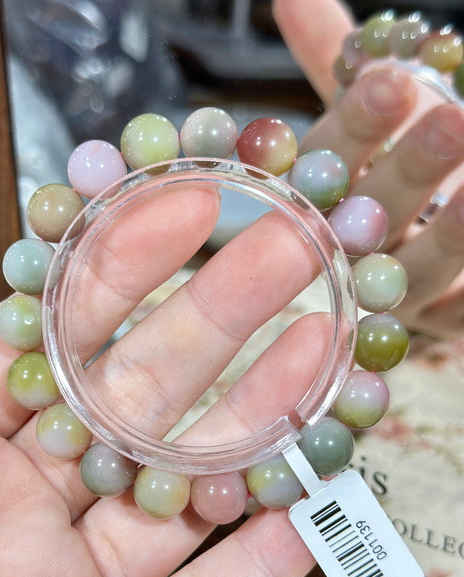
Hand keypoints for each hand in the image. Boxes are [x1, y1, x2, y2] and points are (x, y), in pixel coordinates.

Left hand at [0, 187, 324, 576]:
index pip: (51, 343)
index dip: (115, 272)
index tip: (180, 209)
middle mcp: (20, 512)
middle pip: (136, 403)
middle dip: (214, 320)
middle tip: (284, 252)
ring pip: (182, 499)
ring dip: (257, 430)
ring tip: (322, 356)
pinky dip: (258, 568)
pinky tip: (312, 507)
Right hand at [273, 0, 463, 337]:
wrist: (397, 250)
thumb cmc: (380, 174)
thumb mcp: (361, 117)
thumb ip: (333, 59)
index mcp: (323, 199)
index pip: (330, 162)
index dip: (356, 127)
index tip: (389, 80)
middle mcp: (351, 249)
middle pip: (375, 215)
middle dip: (411, 170)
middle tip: (452, 122)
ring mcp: (393, 293)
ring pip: (421, 268)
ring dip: (454, 232)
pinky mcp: (438, 321)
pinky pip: (460, 315)